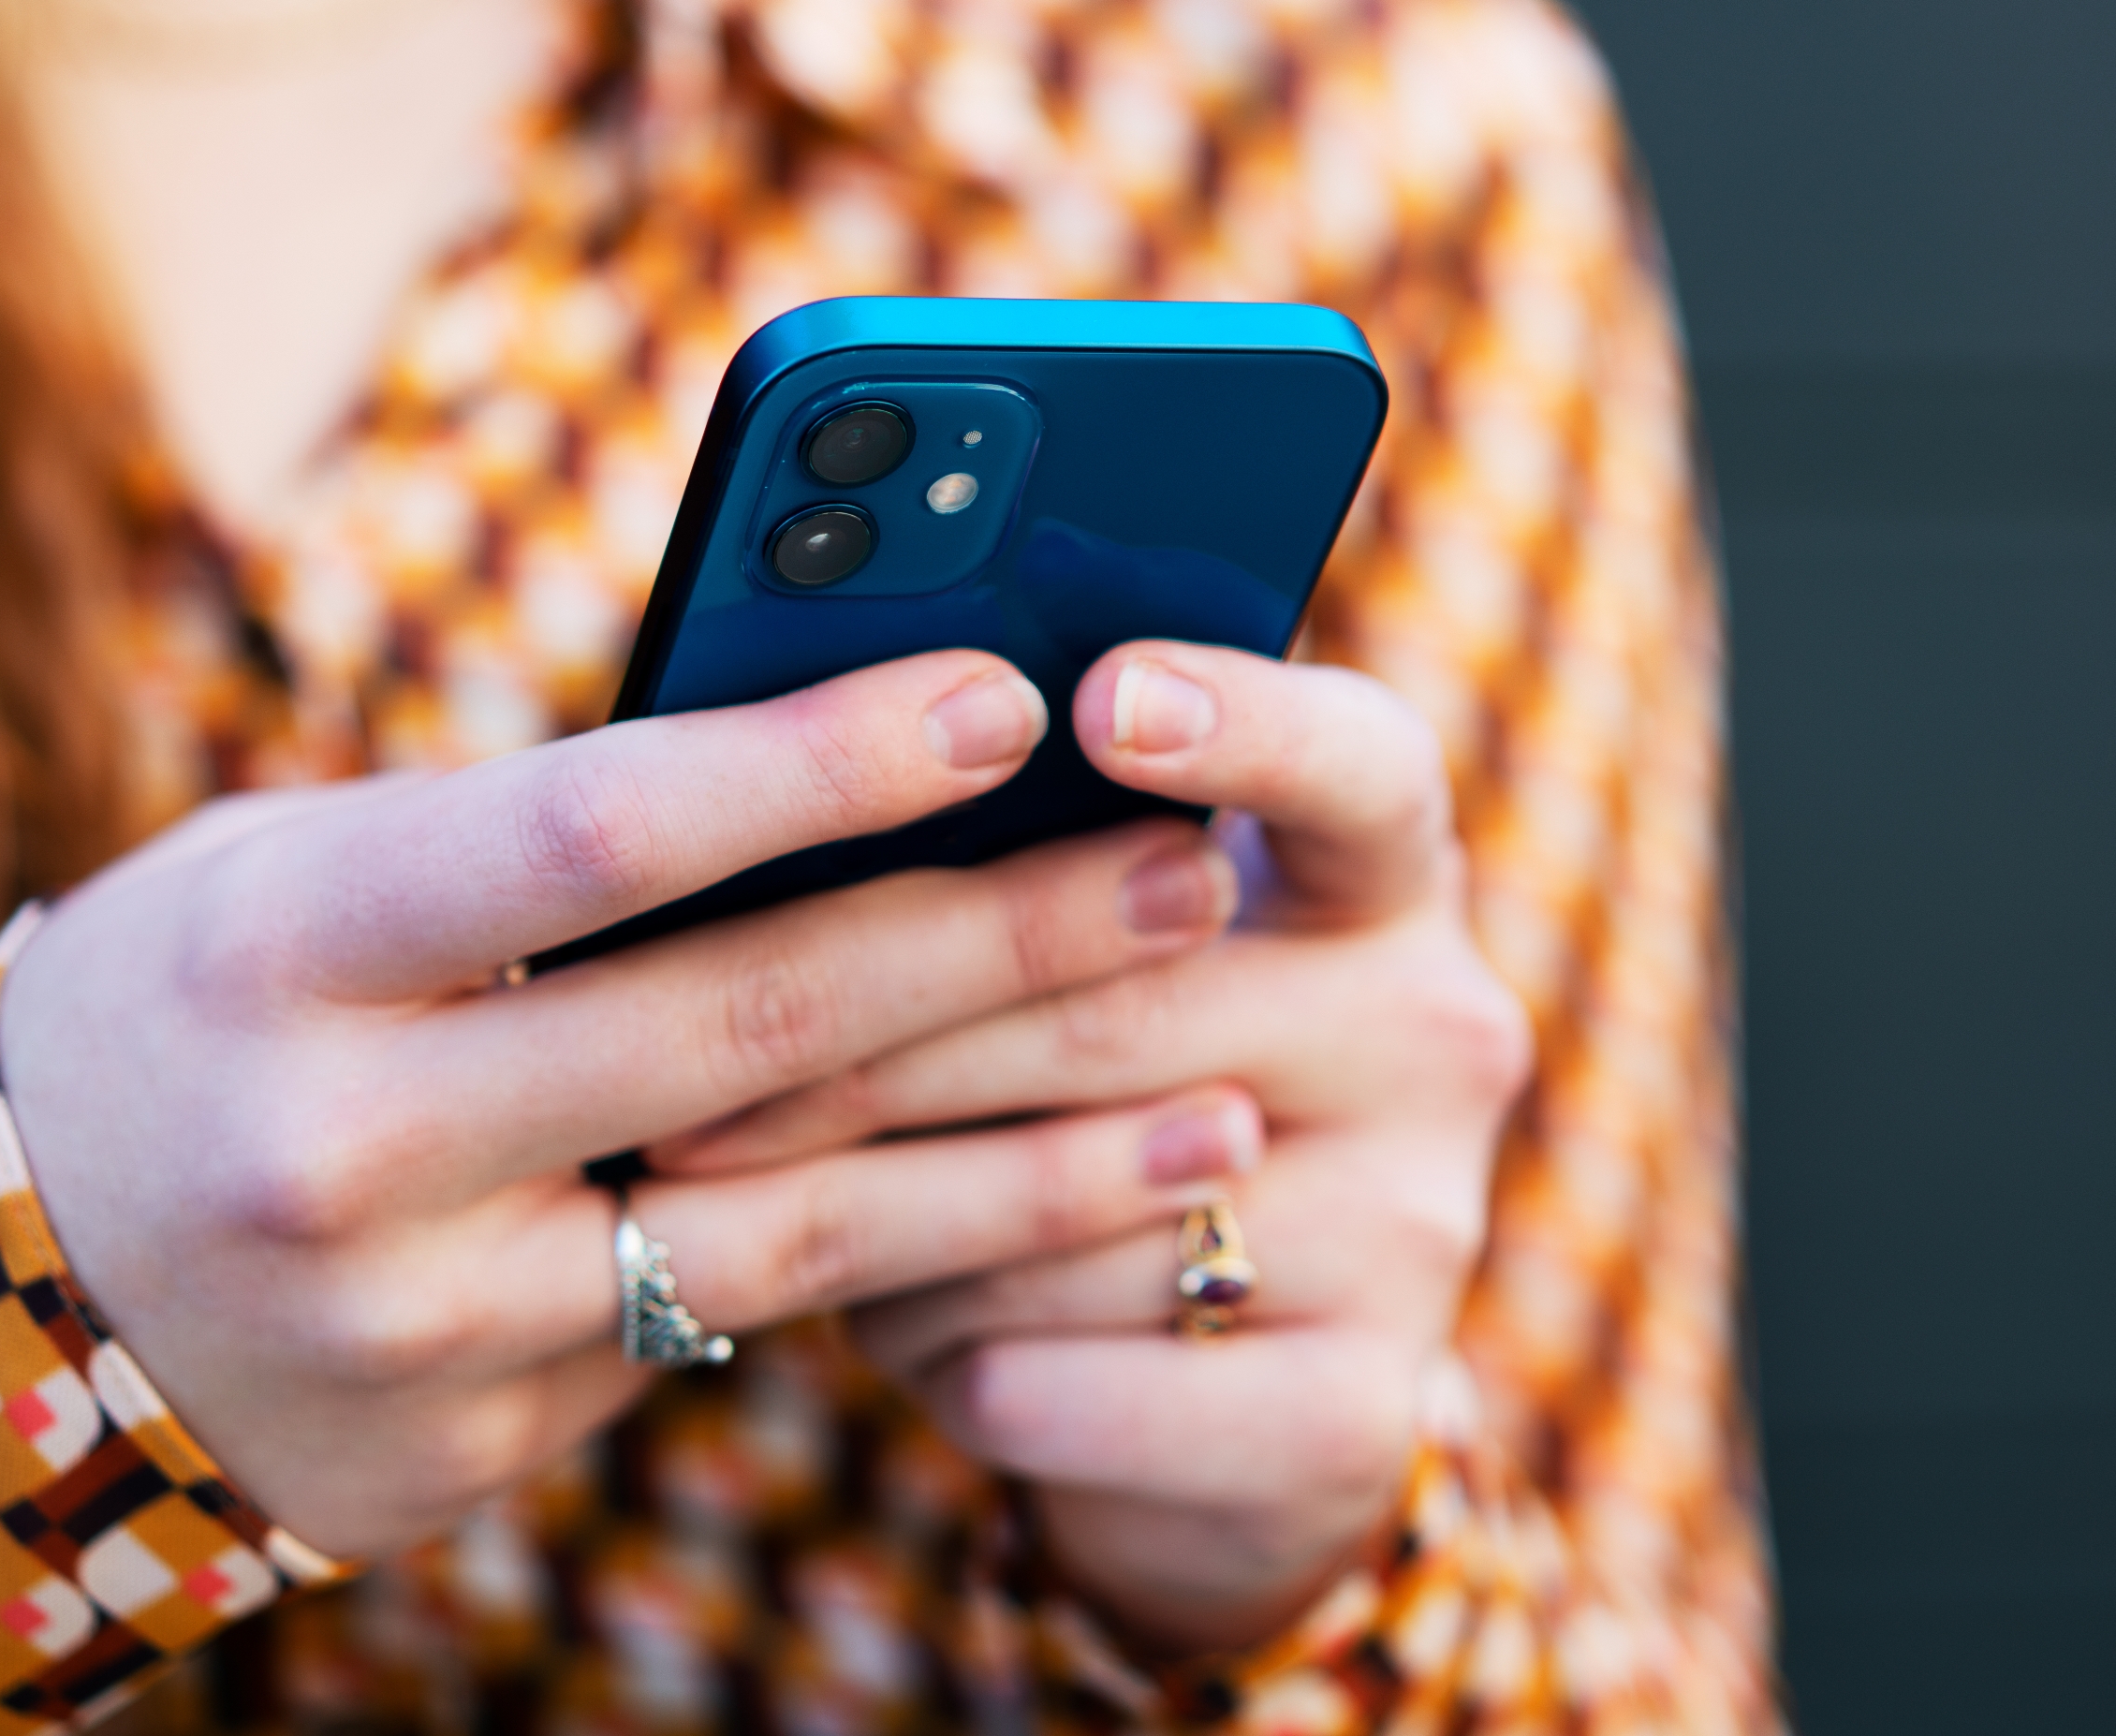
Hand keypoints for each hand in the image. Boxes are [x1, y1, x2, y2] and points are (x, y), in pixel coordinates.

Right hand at [0, 650, 1260, 1558]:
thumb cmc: (183, 1014)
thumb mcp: (288, 877)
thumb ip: (518, 838)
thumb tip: (822, 745)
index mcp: (285, 949)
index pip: (596, 836)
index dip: (818, 763)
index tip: (1009, 693)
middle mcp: (346, 1150)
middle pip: (742, 1030)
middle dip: (997, 944)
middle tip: (1185, 866)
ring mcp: (418, 1327)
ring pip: (792, 1224)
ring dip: (1033, 1160)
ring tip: (1226, 1095)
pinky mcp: (478, 1447)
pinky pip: (727, 1326)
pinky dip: (909, 1260)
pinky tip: (1062, 1211)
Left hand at [651, 642, 1532, 1655]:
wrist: (1215, 1420)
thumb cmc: (1086, 1110)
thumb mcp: (1079, 969)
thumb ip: (1003, 872)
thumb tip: (771, 805)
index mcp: (1381, 879)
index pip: (1356, 764)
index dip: (1240, 723)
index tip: (1100, 695)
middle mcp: (1434, 1033)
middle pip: (1122, 1007)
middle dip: (874, 1050)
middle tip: (681, 1075)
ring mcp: (1419, 1227)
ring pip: (1071, 1212)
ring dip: (897, 1231)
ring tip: (796, 1226)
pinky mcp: (1359, 1412)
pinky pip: (1079, 1378)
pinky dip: (958, 1367)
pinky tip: (916, 1345)